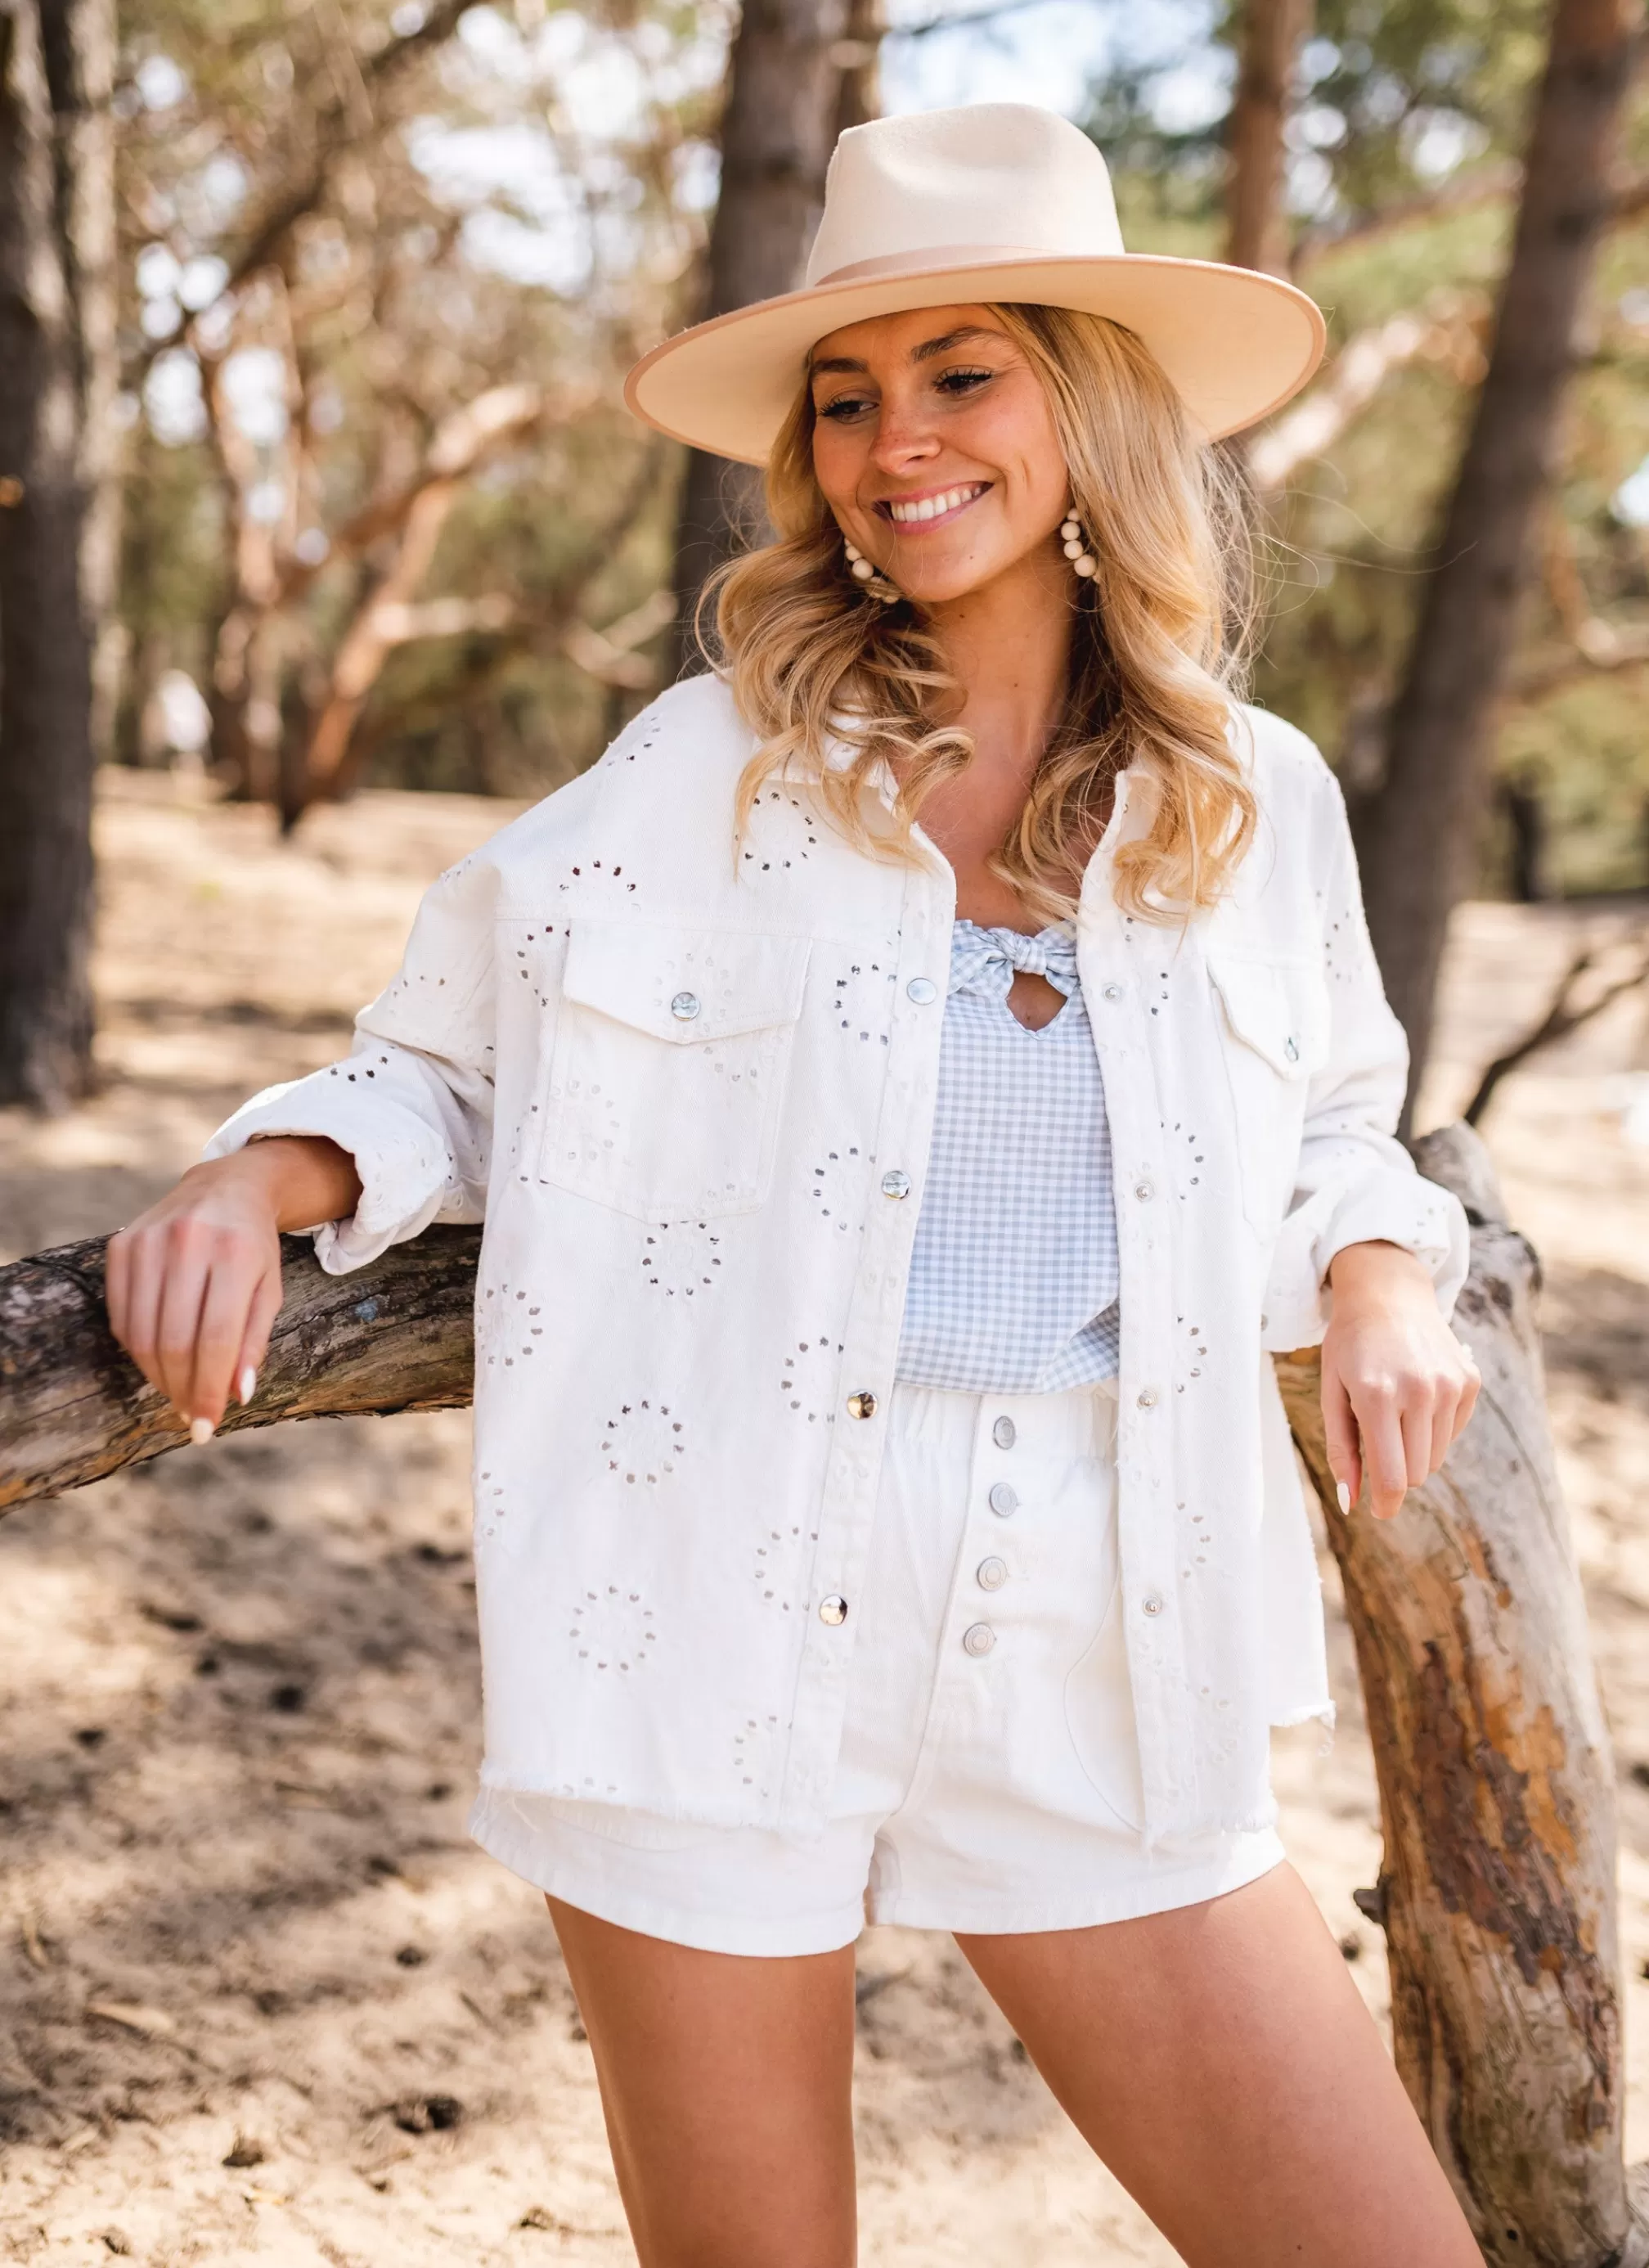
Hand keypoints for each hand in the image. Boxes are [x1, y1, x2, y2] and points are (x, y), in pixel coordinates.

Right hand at [105, 1137, 360, 1439]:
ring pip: (141, 1333)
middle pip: (175, 1340)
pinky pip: (119, 1315)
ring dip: (157, 1375)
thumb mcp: (268, 1290)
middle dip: (181, 1389)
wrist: (226, 1188)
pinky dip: (135, 1348)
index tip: (207, 1426)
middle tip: (189, 1416)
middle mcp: (188, 1242)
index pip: (216, 1338)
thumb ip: (253, 1342)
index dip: (208, 1389)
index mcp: (235, 1253)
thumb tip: (236, 1395)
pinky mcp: (120, 1244)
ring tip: (176, 1392)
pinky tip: (156, 1360)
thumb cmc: (253, 1249)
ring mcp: (148, 1241)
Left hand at [1320, 1240, 1479, 1519]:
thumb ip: (1340, 1449)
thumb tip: (1351, 1503)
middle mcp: (1419, 1391)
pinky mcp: (1470, 1382)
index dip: (1385, 1504)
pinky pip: (1452, 1433)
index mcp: (1377, 1395)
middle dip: (1394, 1471)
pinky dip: (1433, 1429)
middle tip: (1376, 1441)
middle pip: (1415, 1473)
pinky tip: (1416, 1397)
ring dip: (1413, 1450)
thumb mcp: (1332, 1392)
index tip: (1377, 1512)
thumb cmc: (1349, 1346)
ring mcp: (1450, 1385)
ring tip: (1393, 1411)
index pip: (1392, 1476)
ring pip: (1435, 1458)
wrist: (1388, 1293)